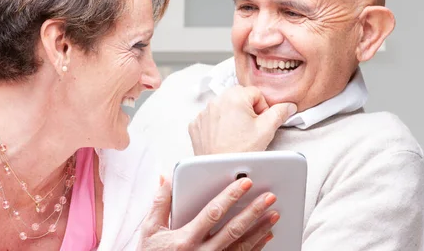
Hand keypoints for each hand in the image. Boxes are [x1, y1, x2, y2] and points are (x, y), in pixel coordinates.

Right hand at [138, 176, 278, 250]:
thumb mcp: (149, 230)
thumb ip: (160, 203)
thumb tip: (166, 179)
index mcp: (185, 239)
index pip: (213, 213)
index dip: (230, 196)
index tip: (245, 183)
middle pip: (234, 230)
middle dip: (253, 211)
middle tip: (269, 197)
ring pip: (241, 246)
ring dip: (260, 230)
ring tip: (274, 214)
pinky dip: (255, 248)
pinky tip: (266, 237)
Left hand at [189, 85, 296, 154]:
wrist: (221, 170)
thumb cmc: (241, 152)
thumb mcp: (267, 130)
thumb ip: (280, 113)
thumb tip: (288, 106)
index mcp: (234, 97)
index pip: (255, 93)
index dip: (262, 107)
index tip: (260, 121)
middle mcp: (216, 101)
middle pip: (238, 96)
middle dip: (247, 108)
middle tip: (250, 128)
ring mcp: (204, 113)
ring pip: (223, 106)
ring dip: (232, 115)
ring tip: (237, 134)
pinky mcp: (196, 124)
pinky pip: (210, 117)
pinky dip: (217, 124)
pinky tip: (224, 137)